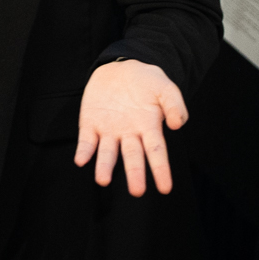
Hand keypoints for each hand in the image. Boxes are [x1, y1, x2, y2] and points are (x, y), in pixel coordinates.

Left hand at [74, 59, 187, 196]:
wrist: (121, 67)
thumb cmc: (148, 82)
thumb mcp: (166, 88)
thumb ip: (175, 105)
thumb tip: (178, 124)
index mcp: (149, 128)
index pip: (156, 152)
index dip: (160, 170)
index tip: (165, 188)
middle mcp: (129, 134)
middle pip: (132, 156)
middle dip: (134, 174)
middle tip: (137, 192)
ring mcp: (109, 130)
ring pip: (107, 153)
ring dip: (104, 166)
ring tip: (103, 179)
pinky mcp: (90, 124)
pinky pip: (86, 140)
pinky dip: (84, 150)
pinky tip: (81, 159)